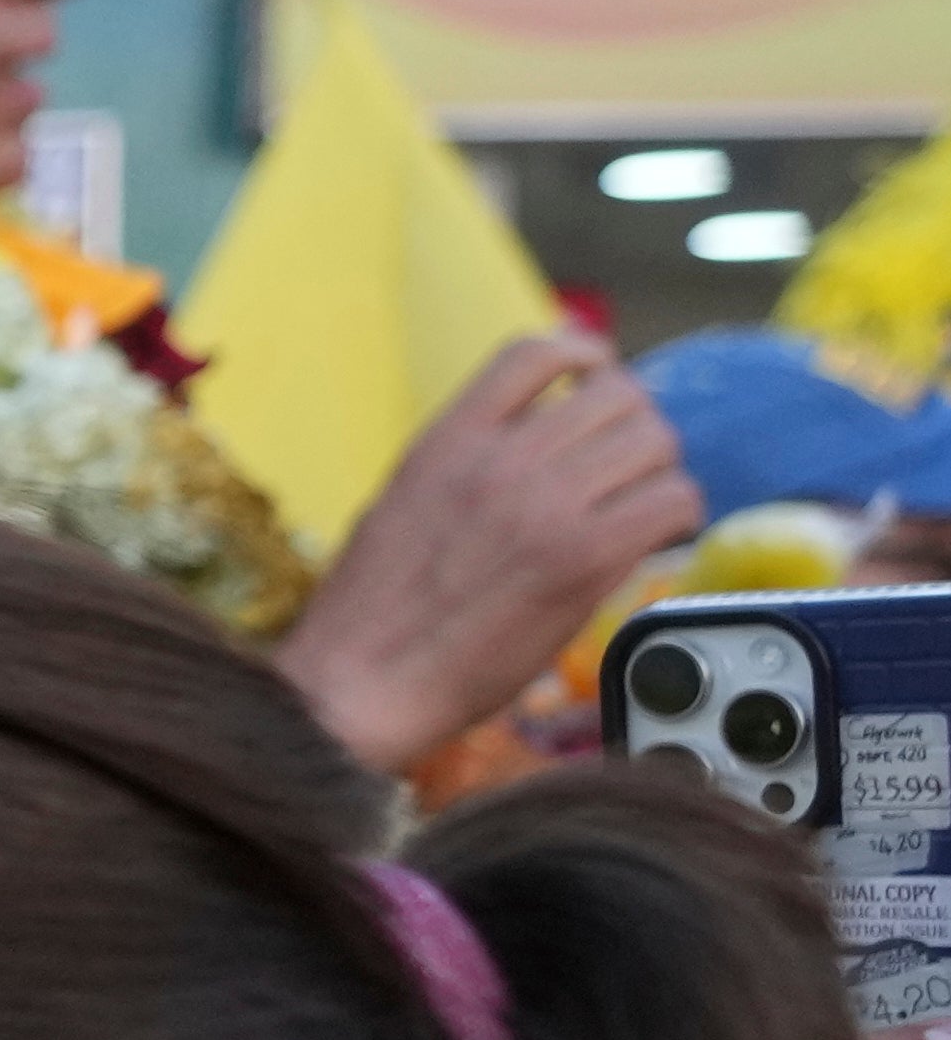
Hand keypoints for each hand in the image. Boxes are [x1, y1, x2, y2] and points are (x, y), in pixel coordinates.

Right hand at [276, 334, 694, 774]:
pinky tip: (660, 534)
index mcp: (446, 442)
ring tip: (643, 501)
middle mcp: (499, 461)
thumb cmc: (368, 614)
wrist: (360, 684)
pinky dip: (679, 512)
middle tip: (627, 464)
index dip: (582, 355)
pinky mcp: (584, 559)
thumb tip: (518, 449)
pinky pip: (672, 500)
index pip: (535, 355)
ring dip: (660, 469)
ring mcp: (544, 506)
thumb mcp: (398, 505)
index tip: (596, 377)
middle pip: (616, 394)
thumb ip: (460, 466)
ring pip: (655, 441)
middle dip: (633, 424)